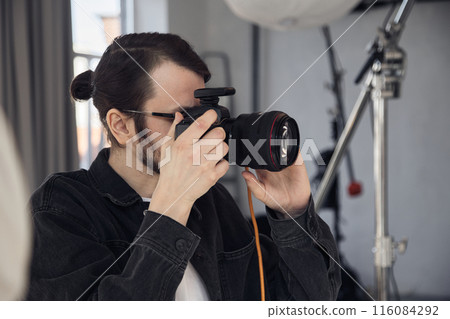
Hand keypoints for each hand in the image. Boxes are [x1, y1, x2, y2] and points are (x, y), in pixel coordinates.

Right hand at [149, 109, 228, 224]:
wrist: (173, 193)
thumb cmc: (170, 171)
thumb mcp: (167, 148)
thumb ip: (173, 130)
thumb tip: (179, 115)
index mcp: (182, 145)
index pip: (201, 124)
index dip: (210, 116)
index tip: (212, 114)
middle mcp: (194, 154)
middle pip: (218, 134)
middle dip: (218, 132)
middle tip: (214, 136)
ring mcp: (204, 166)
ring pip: (224, 147)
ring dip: (220, 147)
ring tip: (213, 150)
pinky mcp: (212, 176)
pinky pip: (225, 163)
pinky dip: (222, 163)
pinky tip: (213, 163)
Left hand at [241, 150, 310, 215]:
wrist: (294, 205)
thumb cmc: (277, 199)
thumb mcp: (262, 194)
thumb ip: (252, 184)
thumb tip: (244, 174)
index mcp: (263, 169)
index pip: (256, 156)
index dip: (253, 152)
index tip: (250, 150)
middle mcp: (273, 164)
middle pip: (268, 149)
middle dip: (265, 146)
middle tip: (262, 146)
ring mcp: (285, 162)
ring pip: (281, 147)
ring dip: (279, 145)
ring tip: (276, 149)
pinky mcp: (296, 163)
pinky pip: (295, 152)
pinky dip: (291, 149)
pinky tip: (287, 154)